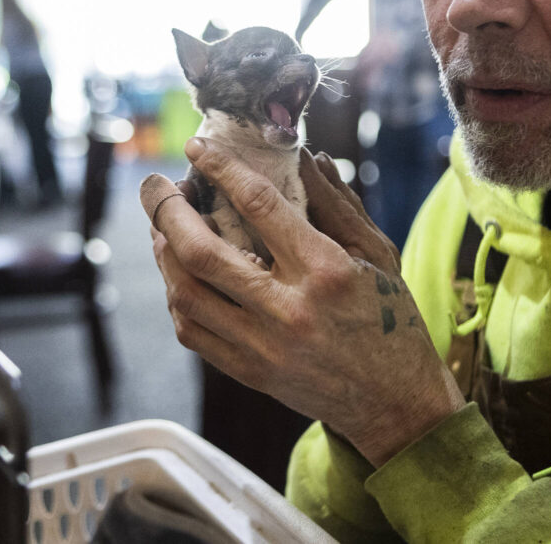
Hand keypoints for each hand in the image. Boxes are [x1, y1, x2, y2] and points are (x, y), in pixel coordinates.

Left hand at [140, 137, 465, 466]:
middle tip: (157, 185)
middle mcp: (288, 309)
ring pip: (185, 293)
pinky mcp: (249, 372)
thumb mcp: (377, 254)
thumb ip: (338, 204)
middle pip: (202, 252)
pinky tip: (179, 271)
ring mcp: (263, 346)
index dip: (222, 168)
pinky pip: (191, 331)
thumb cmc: (391, 321)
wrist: (393, 403)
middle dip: (167, 210)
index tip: (198, 146)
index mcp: (326, 271)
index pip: (260, 205)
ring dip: (163, 252)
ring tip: (163, 225)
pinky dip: (176, 295)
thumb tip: (305, 157)